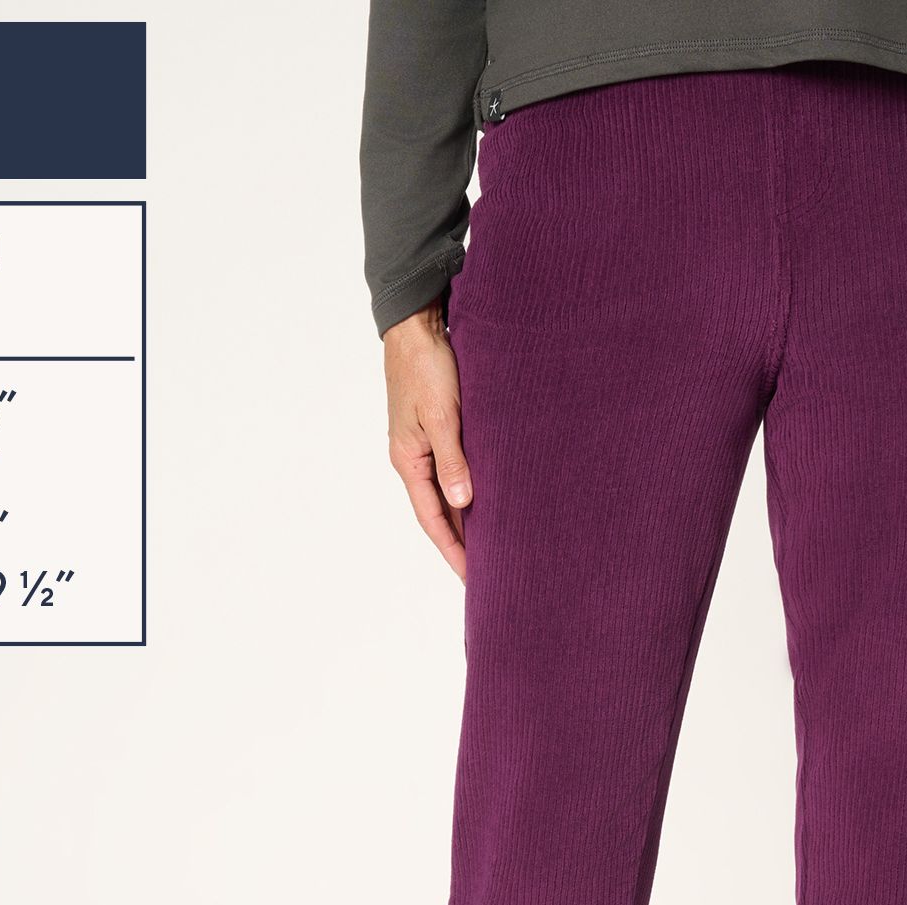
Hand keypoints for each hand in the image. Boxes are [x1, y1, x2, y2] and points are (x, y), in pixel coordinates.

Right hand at [384, 299, 470, 579]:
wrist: (418, 323)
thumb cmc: (426, 366)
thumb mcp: (442, 415)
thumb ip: (453, 460)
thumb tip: (463, 502)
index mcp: (409, 460)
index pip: (433, 520)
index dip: (454, 551)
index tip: (473, 579)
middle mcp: (416, 459)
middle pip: (441, 512)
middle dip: (464, 543)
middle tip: (491, 571)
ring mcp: (428, 445)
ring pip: (451, 493)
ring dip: (470, 519)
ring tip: (497, 546)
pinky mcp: (442, 429)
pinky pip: (457, 471)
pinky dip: (473, 490)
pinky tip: (492, 501)